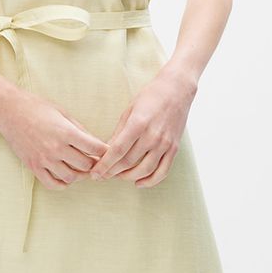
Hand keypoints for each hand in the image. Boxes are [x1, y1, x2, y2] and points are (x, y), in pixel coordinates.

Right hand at [0, 91, 108, 190]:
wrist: (10, 111)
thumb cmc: (38, 107)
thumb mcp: (63, 113)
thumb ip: (80, 129)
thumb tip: (96, 143)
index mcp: (66, 132)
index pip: (94, 147)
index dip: (105, 150)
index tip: (108, 151)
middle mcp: (56, 148)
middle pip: (85, 165)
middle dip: (94, 163)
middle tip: (96, 160)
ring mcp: (44, 159)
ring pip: (71, 177)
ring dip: (80, 175)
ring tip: (81, 168)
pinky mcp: (34, 166)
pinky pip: (52, 183)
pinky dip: (63, 183)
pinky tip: (66, 176)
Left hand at [88, 71, 193, 187]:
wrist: (177, 89)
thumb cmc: (150, 96)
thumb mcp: (129, 110)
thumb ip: (119, 132)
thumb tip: (105, 152)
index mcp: (138, 124)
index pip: (117, 150)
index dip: (104, 165)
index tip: (95, 174)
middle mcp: (152, 136)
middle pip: (128, 162)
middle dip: (112, 172)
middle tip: (102, 176)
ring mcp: (165, 144)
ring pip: (144, 170)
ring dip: (128, 177)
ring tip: (117, 177)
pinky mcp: (174, 148)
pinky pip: (163, 171)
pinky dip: (150, 181)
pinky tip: (138, 183)